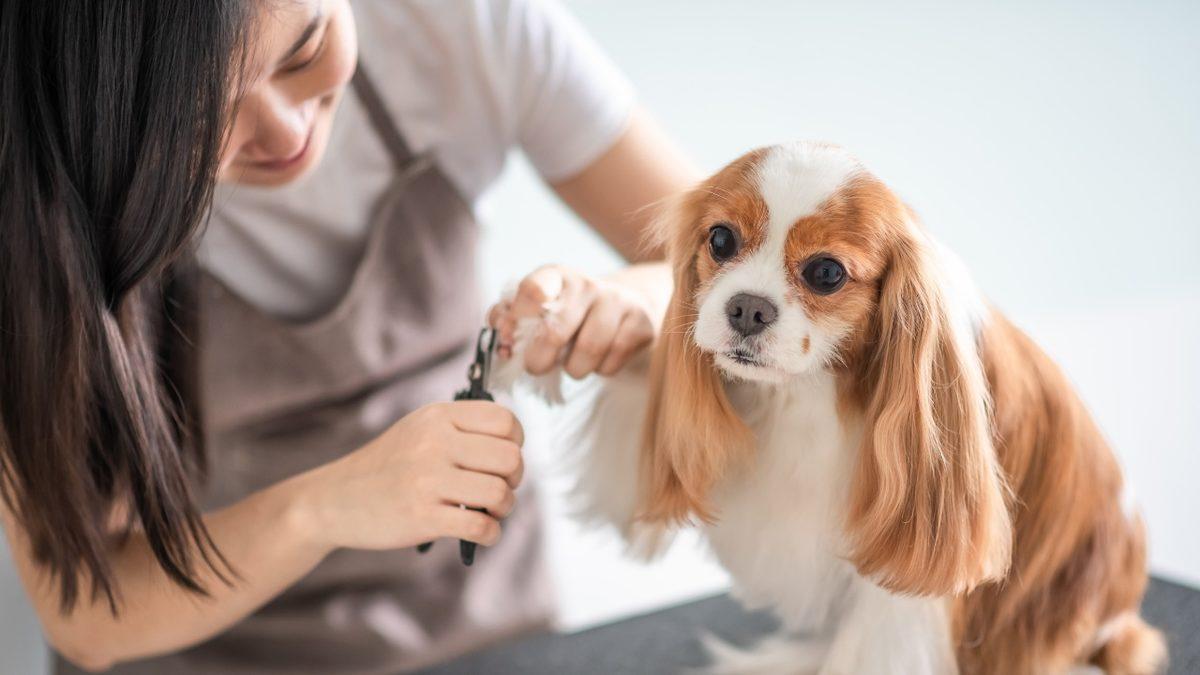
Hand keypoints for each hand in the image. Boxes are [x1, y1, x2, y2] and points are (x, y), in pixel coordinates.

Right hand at [294, 401, 524, 551]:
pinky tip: (482, 532)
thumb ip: (462, 428)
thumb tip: (513, 443)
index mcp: (438, 416)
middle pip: (510, 458)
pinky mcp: (422, 517)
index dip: (516, 442)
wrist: (334, 500)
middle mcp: (434, 442)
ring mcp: (427, 479)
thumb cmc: (387, 466)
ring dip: (504, 508)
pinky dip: (491, 534)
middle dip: (515, 479)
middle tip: (499, 488)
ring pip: (499, 493)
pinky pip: (480, 526)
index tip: (502, 458)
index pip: (505, 421)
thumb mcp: (419, 428)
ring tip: (490, 511)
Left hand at [488, 265, 658, 378]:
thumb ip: (510, 320)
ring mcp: (618, 302)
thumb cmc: (572, 313)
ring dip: (574, 369)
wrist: (626, 306)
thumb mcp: (540, 309)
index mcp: (556, 276)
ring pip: (588, 351)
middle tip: (537, 366)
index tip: (510, 340)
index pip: (532, 290)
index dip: (517, 319)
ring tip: (573, 363)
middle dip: (539, 360)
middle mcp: (587, 284)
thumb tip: (500, 336)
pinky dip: (600, 370)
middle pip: (555, 331)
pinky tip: (600, 359)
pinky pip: (611, 362)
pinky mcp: (641, 324)